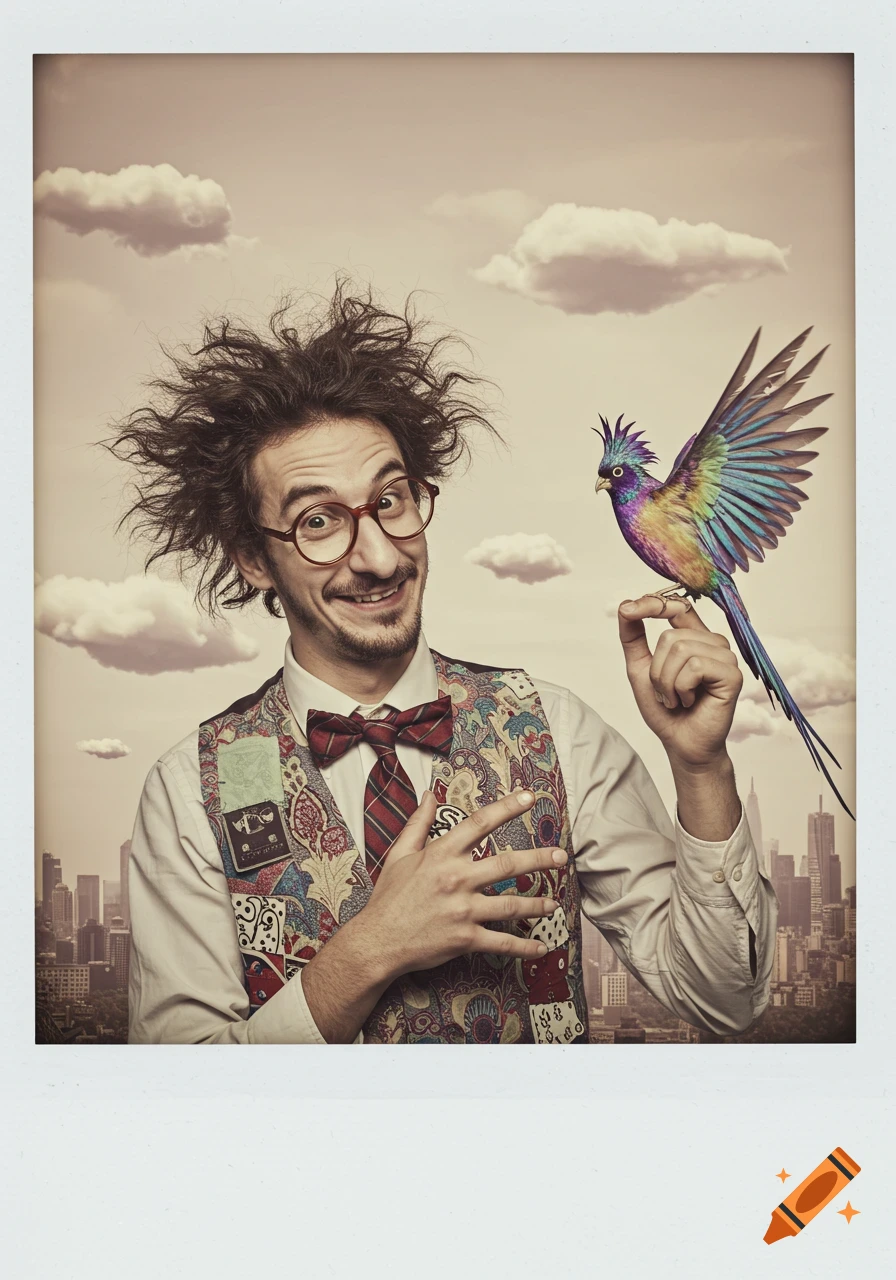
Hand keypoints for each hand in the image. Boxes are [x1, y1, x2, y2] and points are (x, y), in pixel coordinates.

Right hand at [362, 788, 566, 981]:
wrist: (377, 940)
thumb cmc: (388, 897)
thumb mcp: (399, 854)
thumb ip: (419, 823)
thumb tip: (428, 794)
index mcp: (442, 854)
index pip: (480, 824)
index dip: (508, 808)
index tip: (530, 798)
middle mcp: (457, 879)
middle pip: (508, 864)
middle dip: (539, 859)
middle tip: (562, 856)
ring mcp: (463, 910)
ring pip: (512, 904)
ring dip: (537, 904)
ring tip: (554, 904)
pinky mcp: (465, 938)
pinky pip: (502, 942)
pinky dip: (524, 947)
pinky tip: (540, 947)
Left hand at [617, 594, 742, 770]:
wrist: (681, 743)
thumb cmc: (665, 710)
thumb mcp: (640, 669)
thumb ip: (633, 638)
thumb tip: (625, 606)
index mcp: (695, 638)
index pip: (677, 606)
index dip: (653, 604)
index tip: (628, 610)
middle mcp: (713, 643)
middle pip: (671, 636)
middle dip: (657, 670)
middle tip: (666, 693)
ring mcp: (725, 658)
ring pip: (682, 649)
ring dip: (668, 682)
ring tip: (677, 699)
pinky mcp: (732, 674)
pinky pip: (695, 666)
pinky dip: (681, 688)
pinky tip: (689, 701)